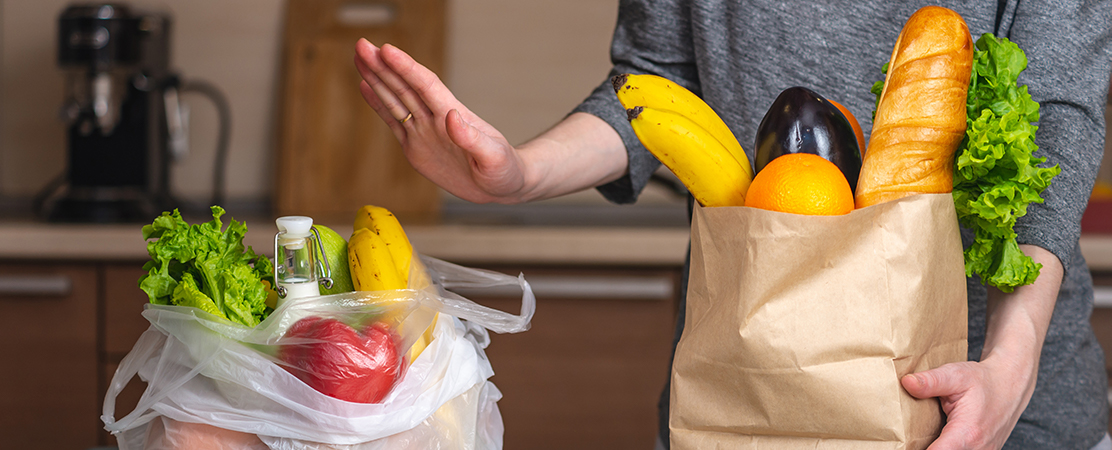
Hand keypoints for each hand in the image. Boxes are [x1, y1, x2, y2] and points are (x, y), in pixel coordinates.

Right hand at [353, 39, 527, 203]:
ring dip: (377, 79)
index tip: (387, 51)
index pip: (426, 86)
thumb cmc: (505, 170)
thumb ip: (473, 139)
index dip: (406, 68)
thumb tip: (452, 117)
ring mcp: (425, 131)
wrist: (502, 185)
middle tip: (362, 45)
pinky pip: (394, 122)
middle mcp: (436, 119)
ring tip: (360, 57)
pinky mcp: (416, 146)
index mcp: (454, 116)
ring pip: (396, 99)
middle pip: (405, 86)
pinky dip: (379, 104)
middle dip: (383, 66)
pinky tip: (366, 87)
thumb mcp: (494, 158)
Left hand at [902, 245, 1062, 448]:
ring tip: (917, 436)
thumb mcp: (955, 375)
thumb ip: (930, 381)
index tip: (902, 444)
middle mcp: (976, 449)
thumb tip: (907, 383)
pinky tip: (933, 437)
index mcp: (967, 433)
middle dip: (921, 446)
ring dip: (934, 446)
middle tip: (904, 438)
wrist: (1010, 385)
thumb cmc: (983, 380)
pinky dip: (945, 446)